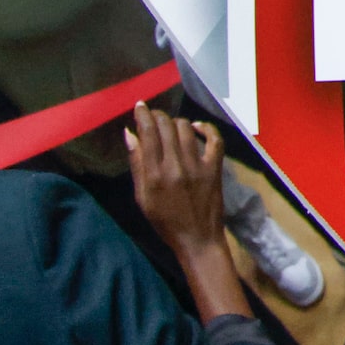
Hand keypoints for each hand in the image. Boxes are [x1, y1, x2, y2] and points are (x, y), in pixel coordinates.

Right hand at [128, 101, 226, 256]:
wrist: (197, 238)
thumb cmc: (164, 220)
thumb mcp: (142, 197)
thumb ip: (137, 164)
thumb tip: (130, 134)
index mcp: (154, 175)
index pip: (148, 134)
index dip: (144, 115)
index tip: (141, 106)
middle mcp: (175, 166)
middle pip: (166, 127)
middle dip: (158, 116)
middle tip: (154, 116)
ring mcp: (197, 166)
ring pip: (186, 129)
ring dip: (176, 122)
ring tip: (171, 126)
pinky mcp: (215, 168)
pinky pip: (214, 139)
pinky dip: (206, 128)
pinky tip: (197, 127)